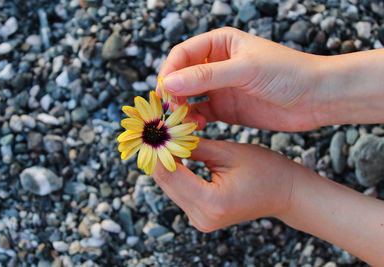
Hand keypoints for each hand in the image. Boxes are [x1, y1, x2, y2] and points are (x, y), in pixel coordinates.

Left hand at [152, 138, 295, 231]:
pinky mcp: (201, 216)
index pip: (169, 173)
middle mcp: (201, 217)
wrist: (286, 193)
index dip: (158, 148)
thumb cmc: (266, 169)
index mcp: (211, 202)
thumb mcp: (227, 152)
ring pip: (169, 186)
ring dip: (167, 162)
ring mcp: (200, 220)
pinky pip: (179, 191)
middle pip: (165, 181)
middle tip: (160, 129)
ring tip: (169, 138)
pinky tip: (178, 153)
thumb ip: (193, 147)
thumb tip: (165, 137)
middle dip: (160, 154)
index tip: (155, 127)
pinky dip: (177, 171)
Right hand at [157, 27, 321, 131]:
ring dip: (181, 109)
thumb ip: (205, 77)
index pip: (181, 55)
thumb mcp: (244, 70)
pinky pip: (200, 114)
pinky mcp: (226, 109)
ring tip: (184, 122)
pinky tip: (197, 128)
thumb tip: (167, 83)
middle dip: (173, 94)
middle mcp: (216, 64)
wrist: (316, 98)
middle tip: (171, 111)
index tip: (163, 92)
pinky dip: (193, 121)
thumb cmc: (287, 73)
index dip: (169, 72)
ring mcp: (220, 88)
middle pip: (181, 77)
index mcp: (219, 44)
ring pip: (188, 97)